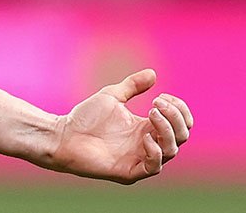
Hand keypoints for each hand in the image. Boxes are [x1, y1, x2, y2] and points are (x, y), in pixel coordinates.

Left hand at [49, 68, 192, 183]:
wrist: (63, 135)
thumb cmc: (86, 118)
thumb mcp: (112, 96)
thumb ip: (132, 86)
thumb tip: (153, 73)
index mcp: (148, 128)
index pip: (180, 123)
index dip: (179, 110)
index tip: (162, 97)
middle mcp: (149, 144)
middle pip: (181, 136)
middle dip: (175, 117)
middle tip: (156, 104)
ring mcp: (141, 159)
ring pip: (172, 150)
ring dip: (166, 130)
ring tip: (150, 113)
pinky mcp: (130, 171)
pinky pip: (154, 167)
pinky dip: (155, 151)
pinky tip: (145, 137)